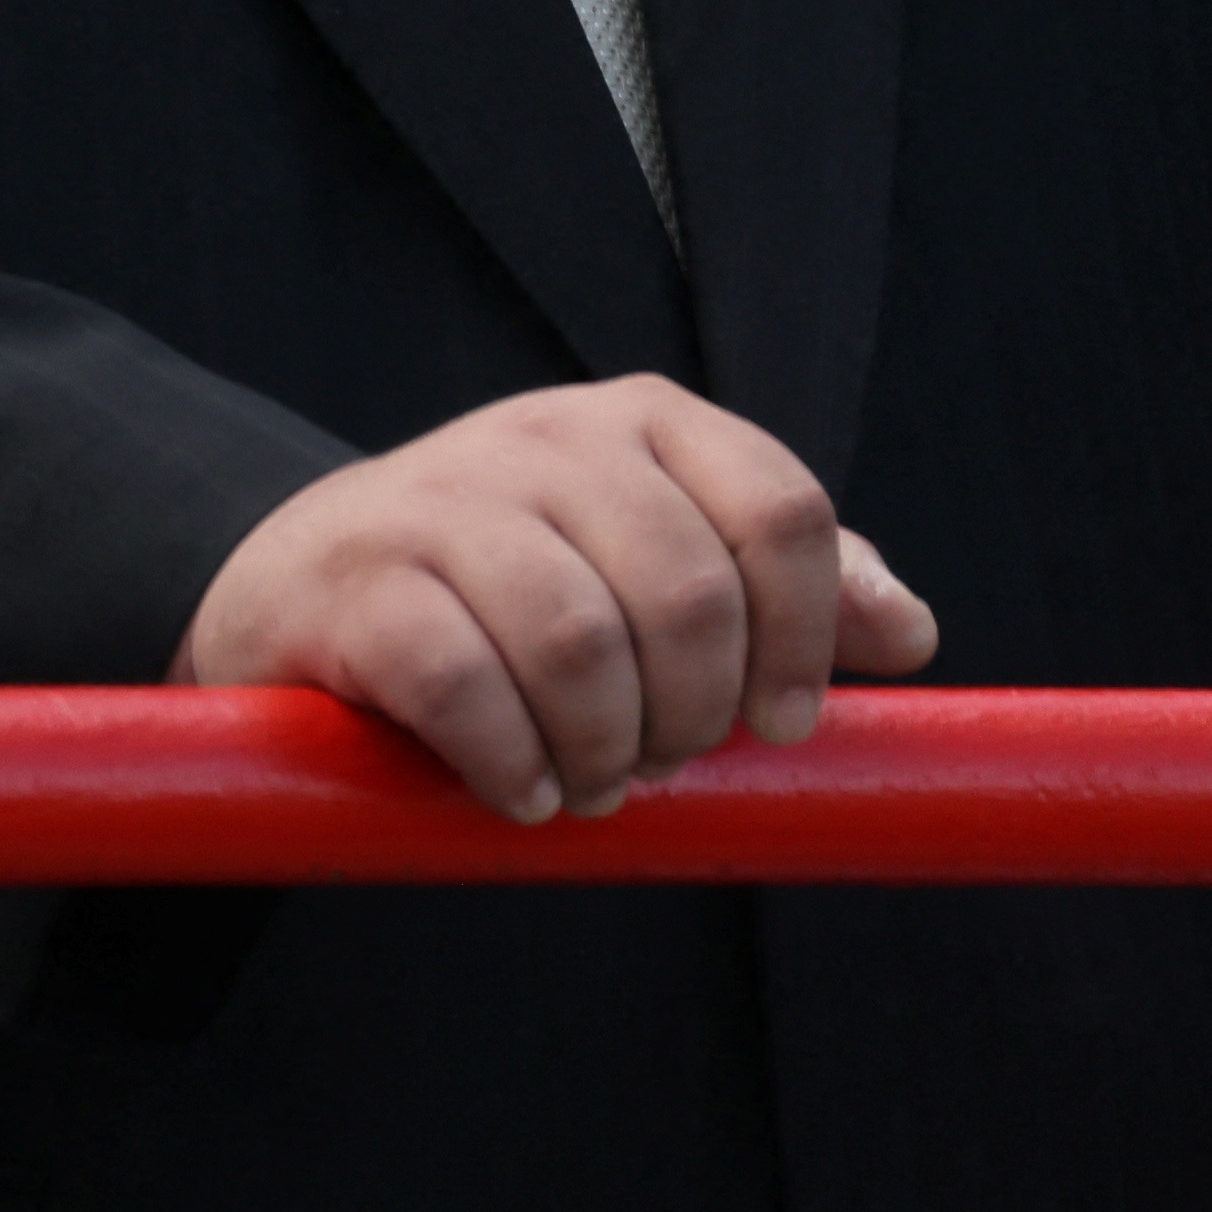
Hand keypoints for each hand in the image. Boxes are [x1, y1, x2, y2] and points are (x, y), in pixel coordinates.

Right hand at [174, 375, 937, 820]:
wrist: (299, 581)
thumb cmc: (510, 587)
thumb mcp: (651, 560)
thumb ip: (778, 587)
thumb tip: (912, 632)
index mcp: (639, 422)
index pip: (779, 510)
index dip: (805, 636)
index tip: (783, 723)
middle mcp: (543, 437)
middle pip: (688, 591)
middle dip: (693, 714)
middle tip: (660, 764)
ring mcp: (439, 501)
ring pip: (578, 639)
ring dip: (602, 750)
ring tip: (589, 784)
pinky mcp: (356, 582)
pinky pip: (461, 683)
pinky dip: (508, 762)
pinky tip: (517, 789)